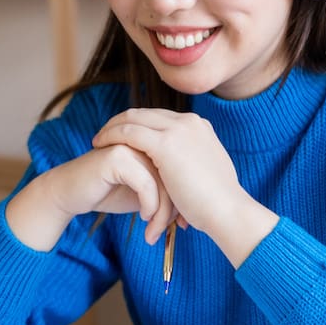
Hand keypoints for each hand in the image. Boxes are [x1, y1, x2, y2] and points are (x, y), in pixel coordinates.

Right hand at [6, 142, 176, 250]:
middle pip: (176, 174)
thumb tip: (192, 208)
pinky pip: (146, 184)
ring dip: (163, 213)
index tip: (184, 224)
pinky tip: (144, 218)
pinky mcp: (117, 155)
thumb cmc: (110, 193)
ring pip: (163, 181)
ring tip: (155, 232)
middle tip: (176, 230)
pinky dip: (149, 205)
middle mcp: (146, 139)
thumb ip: (167, 190)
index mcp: (156, 142)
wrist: (72, 194)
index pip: (183, 169)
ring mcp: (132, 144)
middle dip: (178, 207)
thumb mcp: (146, 193)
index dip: (185, 197)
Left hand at [91, 108, 277, 264]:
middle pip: (145, 113)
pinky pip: (129, 132)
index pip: (160, 118)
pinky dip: (112, 135)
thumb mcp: (206, 175)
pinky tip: (100, 146)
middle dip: (122, 121)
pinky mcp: (166, 143)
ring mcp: (178, 129)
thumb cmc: (218, 204)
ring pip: (134, 118)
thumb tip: (185, 174)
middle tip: (104, 135)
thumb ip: (193, 166)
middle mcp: (189, 122)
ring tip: (98, 141)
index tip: (123, 136)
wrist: (228, 211)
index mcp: (199, 127)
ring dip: (112, 127)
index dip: (139, 124)